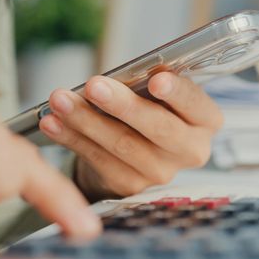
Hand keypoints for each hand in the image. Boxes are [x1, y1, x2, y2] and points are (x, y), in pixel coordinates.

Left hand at [39, 72, 223, 199]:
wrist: (134, 149)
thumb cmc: (150, 107)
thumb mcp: (158, 93)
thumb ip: (150, 83)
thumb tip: (126, 73)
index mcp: (205, 121)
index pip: (196, 104)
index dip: (177, 92)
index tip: (156, 79)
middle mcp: (190, 150)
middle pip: (158, 127)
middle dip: (122, 105)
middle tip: (94, 85)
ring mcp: (161, 173)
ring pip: (122, 145)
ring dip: (86, 120)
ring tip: (60, 100)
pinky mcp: (131, 186)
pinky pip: (98, 160)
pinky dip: (72, 138)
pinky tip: (53, 122)